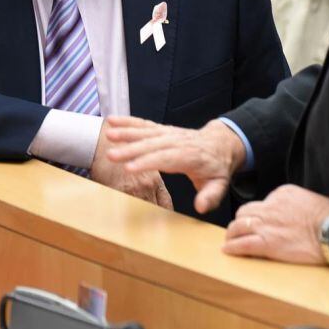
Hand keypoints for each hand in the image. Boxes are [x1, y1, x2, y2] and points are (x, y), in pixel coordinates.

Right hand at [105, 116, 245, 213]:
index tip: (130, 168)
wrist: (220, 143)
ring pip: (145, 132)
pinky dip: (128, 122)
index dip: (148, 162)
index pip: (166, 158)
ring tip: (108, 136)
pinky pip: (144, 124)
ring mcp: (168, 133)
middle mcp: (177, 141)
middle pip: (152, 145)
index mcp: (191, 155)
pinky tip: (112, 121)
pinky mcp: (162, 129)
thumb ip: (211, 196)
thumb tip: (200, 207)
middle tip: (111, 156)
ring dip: (126, 133)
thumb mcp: (220, 184)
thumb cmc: (217, 167)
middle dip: (130, 150)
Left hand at [223, 184, 328, 264]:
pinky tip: (228, 250)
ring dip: (232, 234)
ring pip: (238, 227)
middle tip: (239, 231)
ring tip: (230, 241)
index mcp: (281, 194)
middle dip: (241, 222)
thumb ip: (296, 204)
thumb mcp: (309, 200)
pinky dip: (232, 247)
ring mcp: (266, 225)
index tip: (261, 223)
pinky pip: (242, 245)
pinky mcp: (267, 243)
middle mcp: (269, 207)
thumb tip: (295, 213)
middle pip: (244, 212)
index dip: (259, 214)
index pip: (261, 203)